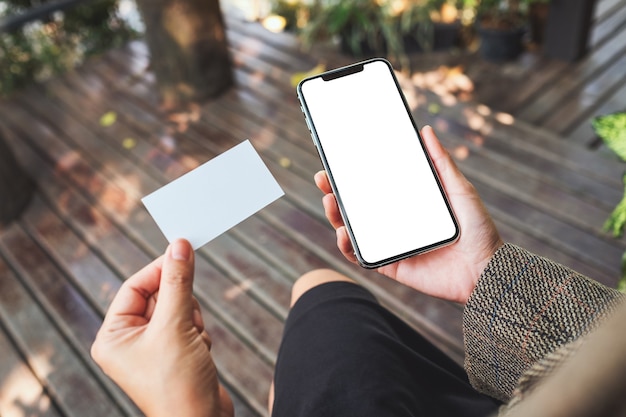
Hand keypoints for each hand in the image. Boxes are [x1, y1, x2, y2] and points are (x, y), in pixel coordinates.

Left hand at [91, 239, 233, 416]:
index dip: (159, 269)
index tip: (183, 251)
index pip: (134, 286)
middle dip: (180, 303)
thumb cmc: (177, 384)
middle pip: (159, 295)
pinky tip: (199, 352)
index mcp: (113, 336)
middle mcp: (129, 341)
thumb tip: (179, 246)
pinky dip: (199, 332)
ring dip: (192, 319)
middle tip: (188, 317)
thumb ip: (178, 282)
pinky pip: (189, 324)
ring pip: (179, 308)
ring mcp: (153, 348)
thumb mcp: (176, 325)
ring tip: (193, 342)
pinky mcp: (175, 352)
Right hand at [314, 125, 502, 303]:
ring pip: (353, 230)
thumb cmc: (478, 230)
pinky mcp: (391, 266)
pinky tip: (343, 234)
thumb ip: (442, 163)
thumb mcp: (460, 190)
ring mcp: (391, 244)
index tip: (337, 161)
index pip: (374, 187)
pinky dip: (347, 247)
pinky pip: (362, 258)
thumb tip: (425, 131)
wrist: (487, 271)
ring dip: (336, 217)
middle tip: (323, 178)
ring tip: (330, 202)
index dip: (353, 175)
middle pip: (357, 207)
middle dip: (335, 192)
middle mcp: (395, 223)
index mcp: (408, 204)